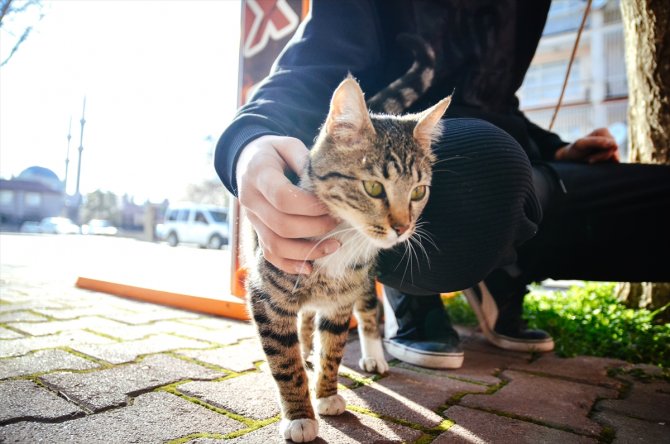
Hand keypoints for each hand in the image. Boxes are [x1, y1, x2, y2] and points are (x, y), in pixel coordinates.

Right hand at [236, 135, 339, 273]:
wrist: (247, 161)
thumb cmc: (274, 152)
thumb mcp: (288, 145)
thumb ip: (305, 161)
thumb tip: (326, 185)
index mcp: (258, 174)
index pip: (283, 198)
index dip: (310, 207)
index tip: (331, 205)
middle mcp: (251, 200)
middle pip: (282, 225)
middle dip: (315, 227)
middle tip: (337, 221)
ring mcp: (252, 219)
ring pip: (276, 245)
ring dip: (307, 251)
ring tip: (334, 246)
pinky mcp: (257, 231)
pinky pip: (270, 254)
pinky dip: (290, 265)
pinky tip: (310, 267)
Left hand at [554, 128, 619, 163]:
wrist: (570, 158)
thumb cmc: (574, 150)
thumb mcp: (581, 145)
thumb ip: (596, 142)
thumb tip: (613, 143)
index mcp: (603, 131)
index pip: (612, 146)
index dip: (602, 155)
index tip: (590, 159)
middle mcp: (609, 137)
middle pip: (614, 152)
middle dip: (601, 159)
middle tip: (589, 160)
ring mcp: (610, 146)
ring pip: (614, 158)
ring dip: (602, 162)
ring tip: (591, 160)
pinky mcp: (610, 154)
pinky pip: (614, 162)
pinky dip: (605, 164)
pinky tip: (597, 163)